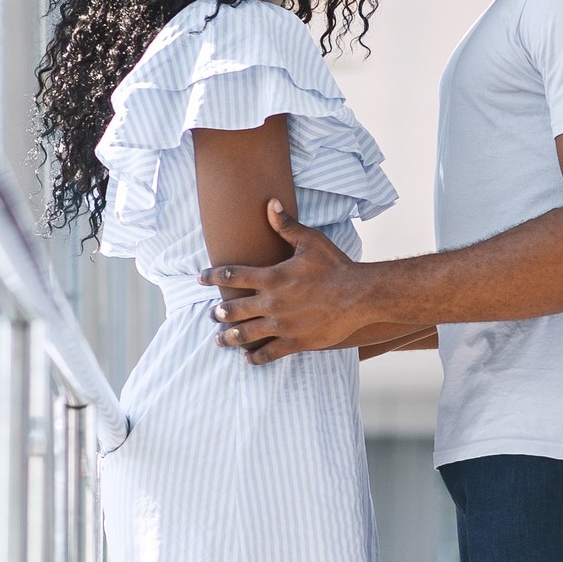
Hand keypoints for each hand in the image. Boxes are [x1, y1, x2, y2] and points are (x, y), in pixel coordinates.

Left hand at [201, 200, 367, 363]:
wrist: (361, 295)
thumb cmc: (337, 266)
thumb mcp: (311, 241)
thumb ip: (287, 225)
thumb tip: (270, 203)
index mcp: (272, 277)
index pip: (232, 275)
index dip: (213, 275)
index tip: (201, 278)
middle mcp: (272, 302)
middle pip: (233, 310)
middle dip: (219, 313)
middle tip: (212, 315)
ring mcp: (282, 324)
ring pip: (245, 335)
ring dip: (229, 337)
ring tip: (220, 339)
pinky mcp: (295, 341)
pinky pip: (268, 353)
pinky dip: (255, 357)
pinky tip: (248, 358)